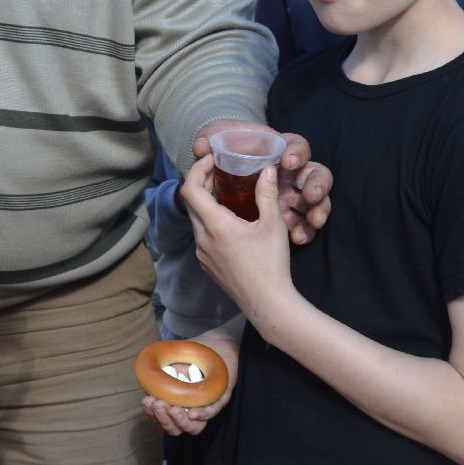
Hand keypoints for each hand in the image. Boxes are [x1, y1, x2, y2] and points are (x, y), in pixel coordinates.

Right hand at [141, 330, 241, 436]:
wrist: (215, 342)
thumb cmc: (190, 354)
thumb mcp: (169, 362)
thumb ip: (157, 373)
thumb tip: (144, 384)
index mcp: (175, 404)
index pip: (162, 419)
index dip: (152, 415)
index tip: (147, 401)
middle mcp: (190, 409)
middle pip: (175, 428)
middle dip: (163, 420)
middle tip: (158, 404)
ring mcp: (205, 406)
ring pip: (194, 428)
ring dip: (180, 422)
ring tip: (172, 409)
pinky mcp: (221, 398)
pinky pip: (212, 411)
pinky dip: (202, 414)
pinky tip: (192, 412)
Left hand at [181, 157, 296, 327]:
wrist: (267, 304)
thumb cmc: (271, 264)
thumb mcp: (273, 225)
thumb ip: (267, 194)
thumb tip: (267, 169)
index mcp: (215, 225)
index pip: (190, 189)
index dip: (197, 170)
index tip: (213, 160)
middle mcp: (202, 239)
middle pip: (190, 203)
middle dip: (203, 184)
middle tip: (222, 174)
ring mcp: (202, 254)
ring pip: (196, 220)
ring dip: (206, 203)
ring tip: (228, 195)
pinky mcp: (207, 265)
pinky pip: (202, 236)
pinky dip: (210, 221)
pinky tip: (231, 222)